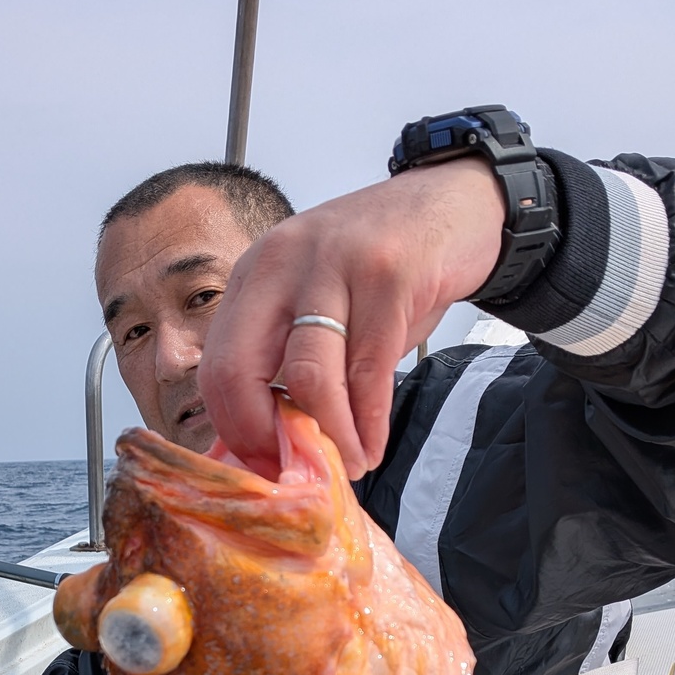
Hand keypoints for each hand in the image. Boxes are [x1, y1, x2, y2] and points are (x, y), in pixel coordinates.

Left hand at [199, 156, 503, 478]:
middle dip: (263, 439)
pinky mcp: (389, 276)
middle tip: (297, 474)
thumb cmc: (385, 264)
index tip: (266, 466)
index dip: (234, 429)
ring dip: (328, 438)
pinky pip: (369, 371)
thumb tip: (266, 440)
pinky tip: (373, 446)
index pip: (215, 365)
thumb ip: (289, 356)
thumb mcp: (320, 300)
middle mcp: (282, 264)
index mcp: (255, 275)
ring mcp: (334, 266)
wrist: (458, 200)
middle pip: (239, 371)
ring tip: (348, 464)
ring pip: (307, 377)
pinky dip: (368, 424)